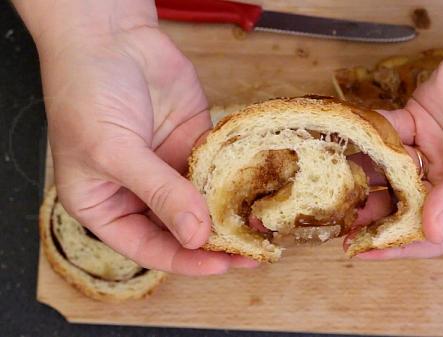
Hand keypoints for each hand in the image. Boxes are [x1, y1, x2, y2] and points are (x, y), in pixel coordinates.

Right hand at [29, 2, 256, 274]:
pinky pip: (218, 167)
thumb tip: (195, 235)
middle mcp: (139, 191)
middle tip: (253, 252)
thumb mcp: (113, 151)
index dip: (185, 259)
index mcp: (105, 204)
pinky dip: (236, 179)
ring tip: (263, 226)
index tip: (221, 264)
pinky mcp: (193, 141)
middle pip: (181, 229)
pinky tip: (258, 190)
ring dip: (230, 214)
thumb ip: (157, 192)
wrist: (109, 35)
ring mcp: (168, 166)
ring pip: (204, 200)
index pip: (148, 247)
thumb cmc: (87, 91)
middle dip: (215, 242)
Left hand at [354, 1, 442, 258]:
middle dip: (376, 216)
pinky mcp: (418, 125)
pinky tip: (348, 146)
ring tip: (333, 189)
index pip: (440, 237)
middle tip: (339, 221)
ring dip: (366, 181)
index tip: (366, 251)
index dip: (402, 245)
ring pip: (393, 176)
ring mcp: (434, 156)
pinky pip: (388, 137)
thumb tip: (431, 230)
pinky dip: (368, 140)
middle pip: (410, 209)